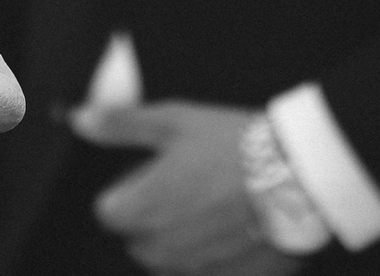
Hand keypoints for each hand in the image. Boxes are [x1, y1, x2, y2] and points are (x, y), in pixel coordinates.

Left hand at [74, 100, 299, 275]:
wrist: (299, 174)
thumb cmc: (235, 144)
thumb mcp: (173, 120)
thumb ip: (121, 125)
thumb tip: (80, 120)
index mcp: (144, 207)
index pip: (109, 213)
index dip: (127, 191)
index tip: (150, 176)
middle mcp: (165, 245)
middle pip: (137, 240)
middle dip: (151, 218)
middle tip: (186, 188)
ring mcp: (198, 268)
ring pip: (169, 261)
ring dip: (180, 240)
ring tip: (212, 207)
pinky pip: (204, 274)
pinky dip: (212, 258)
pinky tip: (233, 230)